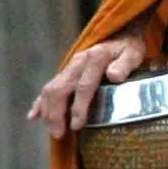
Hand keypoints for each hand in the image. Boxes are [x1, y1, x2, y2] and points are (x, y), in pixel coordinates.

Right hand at [28, 21, 149, 138]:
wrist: (122, 33)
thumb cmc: (130, 47)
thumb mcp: (133, 53)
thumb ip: (125, 64)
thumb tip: (114, 75)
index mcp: (94, 58)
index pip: (83, 86)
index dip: (78, 107)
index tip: (77, 125)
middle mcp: (78, 62)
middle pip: (59, 89)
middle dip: (56, 114)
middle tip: (58, 135)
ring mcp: (70, 67)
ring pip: (51, 89)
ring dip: (48, 112)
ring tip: (53, 132)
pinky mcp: (67, 72)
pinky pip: (49, 87)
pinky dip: (40, 102)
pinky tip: (33, 116)